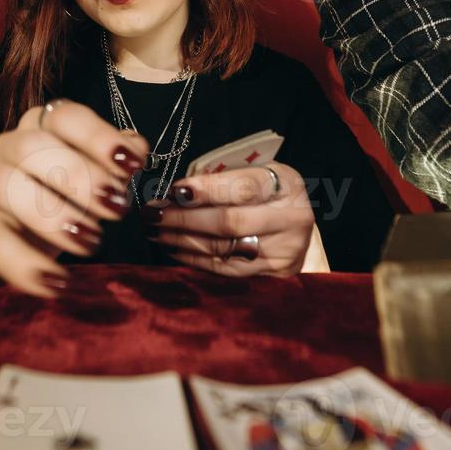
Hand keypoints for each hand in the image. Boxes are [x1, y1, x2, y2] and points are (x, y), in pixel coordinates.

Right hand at [0, 100, 147, 296]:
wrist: (32, 229)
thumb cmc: (76, 190)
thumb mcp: (105, 172)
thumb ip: (121, 159)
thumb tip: (134, 151)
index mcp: (45, 125)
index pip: (65, 117)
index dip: (98, 138)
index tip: (132, 165)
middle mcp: (11, 147)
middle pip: (31, 147)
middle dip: (76, 177)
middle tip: (116, 208)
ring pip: (6, 187)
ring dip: (51, 217)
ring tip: (91, 242)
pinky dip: (26, 265)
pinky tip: (58, 282)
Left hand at [143, 163, 313, 276]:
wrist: (297, 227)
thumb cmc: (268, 194)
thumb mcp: (257, 174)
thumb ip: (223, 179)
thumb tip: (176, 192)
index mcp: (286, 184)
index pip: (243, 187)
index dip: (207, 189)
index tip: (174, 189)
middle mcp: (291, 219)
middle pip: (230, 222)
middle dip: (184, 217)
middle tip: (152, 213)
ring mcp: (283, 251)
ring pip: (222, 248)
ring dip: (180, 238)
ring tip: (154, 229)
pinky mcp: (273, 276)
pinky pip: (224, 268)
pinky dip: (193, 258)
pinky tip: (172, 247)